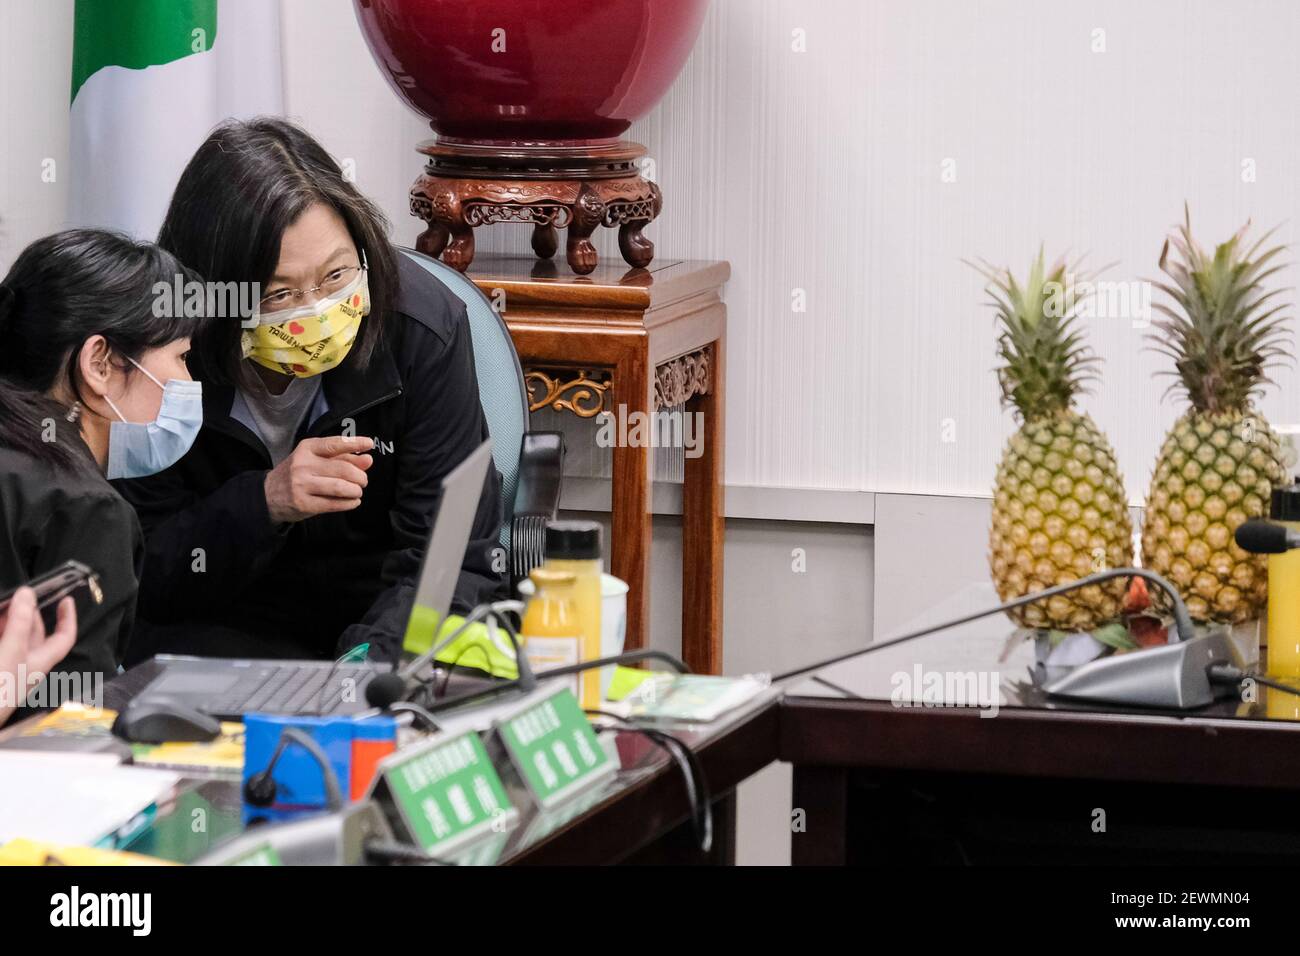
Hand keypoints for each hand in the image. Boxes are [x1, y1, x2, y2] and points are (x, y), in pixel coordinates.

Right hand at [0, 587, 76, 725]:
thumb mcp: (11, 652)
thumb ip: (20, 624)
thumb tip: (28, 594)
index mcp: (40, 662)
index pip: (63, 638)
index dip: (68, 618)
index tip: (67, 599)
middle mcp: (25, 664)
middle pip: (32, 633)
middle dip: (26, 613)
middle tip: (17, 595)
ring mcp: (7, 666)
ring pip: (11, 637)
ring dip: (7, 621)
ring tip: (1, 605)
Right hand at [264, 435, 374, 523]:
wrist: (267, 495)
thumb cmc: (297, 474)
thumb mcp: (315, 460)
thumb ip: (342, 458)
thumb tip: (367, 459)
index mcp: (307, 449)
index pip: (335, 443)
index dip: (355, 443)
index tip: (369, 444)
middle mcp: (303, 465)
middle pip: (343, 469)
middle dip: (360, 476)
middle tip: (363, 480)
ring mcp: (301, 485)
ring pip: (340, 487)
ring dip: (356, 490)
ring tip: (357, 491)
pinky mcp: (304, 503)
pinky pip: (334, 504)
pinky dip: (349, 503)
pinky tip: (353, 501)